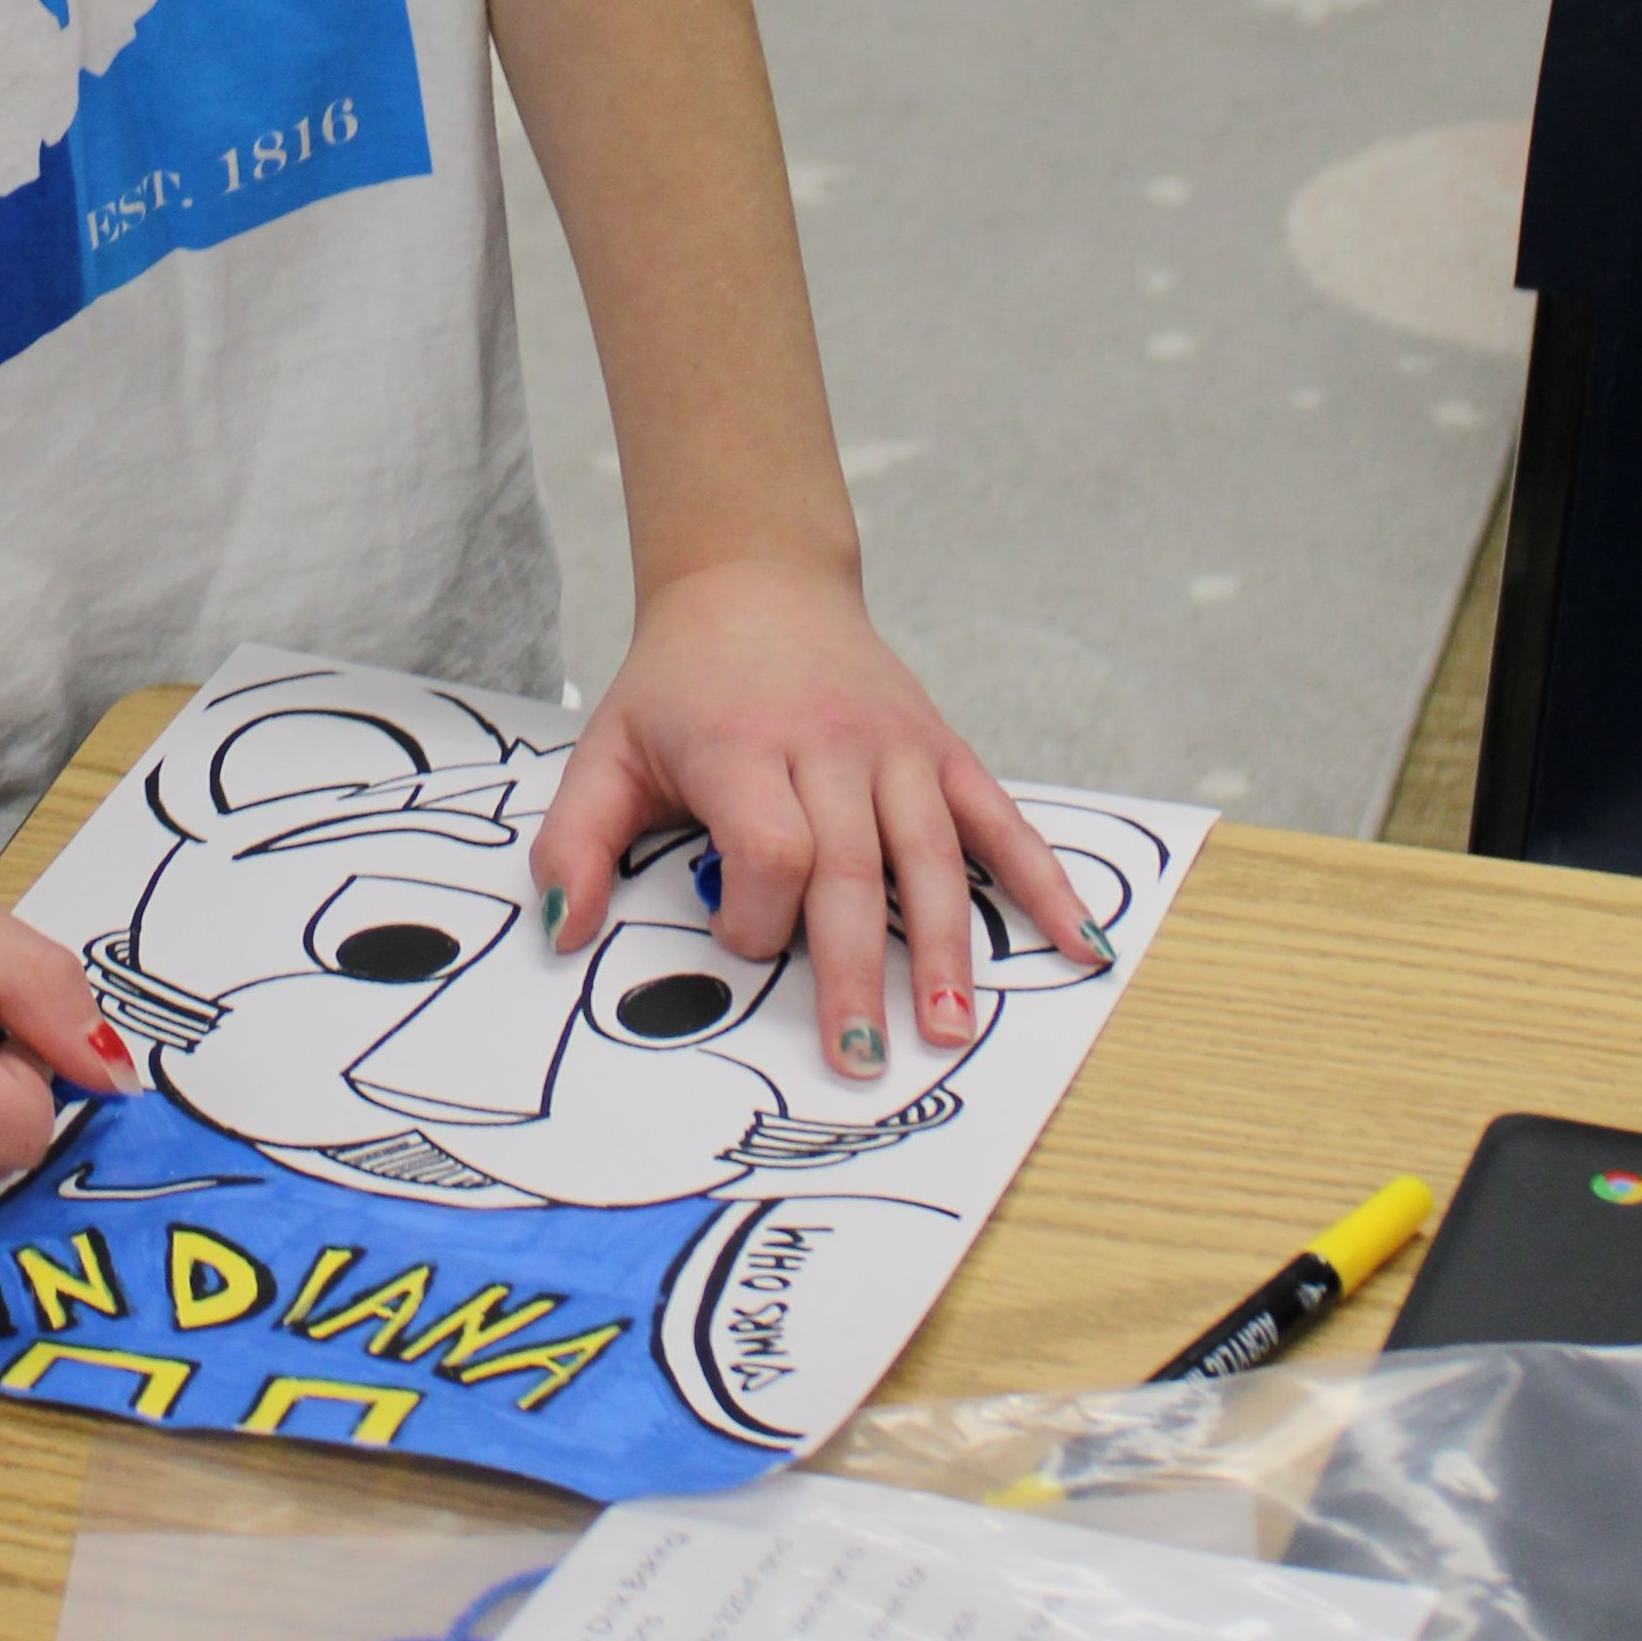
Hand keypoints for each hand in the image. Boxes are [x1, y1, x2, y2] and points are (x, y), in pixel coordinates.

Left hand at [525, 560, 1104, 1085]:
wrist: (754, 581)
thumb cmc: (678, 685)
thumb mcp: (605, 749)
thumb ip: (574, 843)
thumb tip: (561, 932)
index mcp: (743, 746)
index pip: (771, 845)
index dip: (758, 913)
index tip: (739, 943)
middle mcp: (829, 744)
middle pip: (852, 867)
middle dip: (857, 971)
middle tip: (860, 1060)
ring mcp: (895, 746)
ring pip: (930, 854)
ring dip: (946, 947)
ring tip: (951, 1029)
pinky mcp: (940, 749)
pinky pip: (999, 819)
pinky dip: (1044, 880)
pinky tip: (1079, 941)